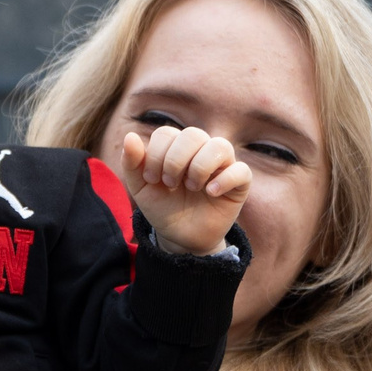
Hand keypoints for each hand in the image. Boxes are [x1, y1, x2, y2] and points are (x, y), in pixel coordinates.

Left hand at [121, 126, 250, 255]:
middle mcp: (202, 149)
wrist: (181, 237)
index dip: (156, 154)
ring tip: (191, 187)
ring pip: (220, 146)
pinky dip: (224, 180)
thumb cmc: (163, 207)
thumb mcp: (141, 188)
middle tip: (170, 183)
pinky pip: (241, 170)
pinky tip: (210, 193)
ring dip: (200, 167)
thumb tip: (130, 136)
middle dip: (175, 160)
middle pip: (193, 134)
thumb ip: (132, 163)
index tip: (152, 179)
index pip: (167, 133)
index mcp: (177, 146)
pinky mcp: (240, 184)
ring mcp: (223, 165)